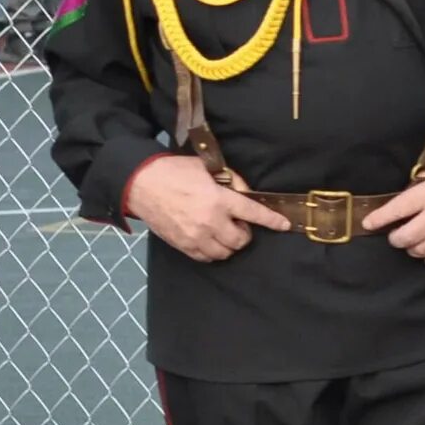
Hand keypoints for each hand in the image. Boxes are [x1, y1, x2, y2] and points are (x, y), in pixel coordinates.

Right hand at [124, 155, 293, 262]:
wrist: (140, 184)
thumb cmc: (174, 171)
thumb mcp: (205, 167)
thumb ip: (230, 179)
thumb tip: (244, 193)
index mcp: (219, 199)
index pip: (253, 213)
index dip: (272, 220)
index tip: (284, 225)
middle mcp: (210, 222)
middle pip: (240, 240)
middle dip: (244, 232)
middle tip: (236, 222)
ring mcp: (195, 236)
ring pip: (225, 252)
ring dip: (229, 244)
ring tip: (222, 232)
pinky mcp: (182, 245)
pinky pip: (206, 257)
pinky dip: (212, 251)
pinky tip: (209, 239)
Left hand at [359, 147, 424, 268]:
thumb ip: (424, 180)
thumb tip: (412, 188)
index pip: (394, 211)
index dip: (377, 220)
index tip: (368, 223)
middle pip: (403, 238)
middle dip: (394, 237)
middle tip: (394, 233)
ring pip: (421, 251)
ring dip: (412, 248)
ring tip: (411, 241)